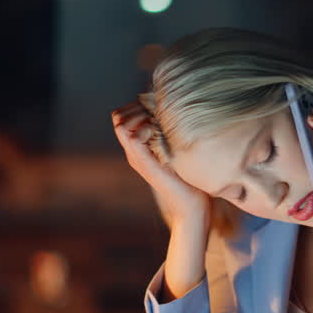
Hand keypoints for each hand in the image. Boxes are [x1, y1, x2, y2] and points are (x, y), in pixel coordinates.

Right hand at [111, 101, 209, 229]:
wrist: (194, 207)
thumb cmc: (192, 179)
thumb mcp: (180, 149)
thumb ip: (172, 133)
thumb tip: (179, 110)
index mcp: (140, 148)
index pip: (122, 115)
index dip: (136, 105)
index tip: (158, 108)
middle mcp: (134, 152)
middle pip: (118, 117)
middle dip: (137, 107)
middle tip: (158, 114)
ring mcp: (138, 158)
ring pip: (121, 124)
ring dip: (140, 116)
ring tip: (158, 122)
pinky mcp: (145, 164)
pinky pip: (132, 138)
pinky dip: (144, 128)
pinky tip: (160, 131)